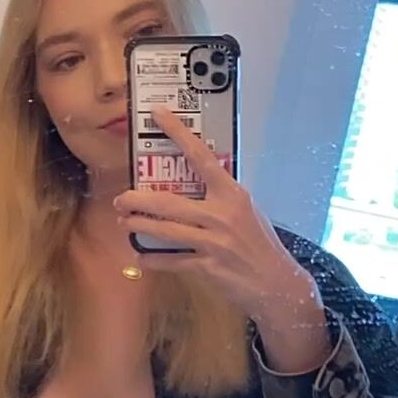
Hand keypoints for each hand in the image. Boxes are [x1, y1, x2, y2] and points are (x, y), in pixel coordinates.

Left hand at [113, 106, 321, 327]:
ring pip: (166, 231)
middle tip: (120, 200)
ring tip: (124, 223)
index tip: (158, 115)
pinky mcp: (208, 267)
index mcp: (232, 194)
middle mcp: (222, 215)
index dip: (178, 133)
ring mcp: (214, 242)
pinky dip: (153, 259)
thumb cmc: (259, 245)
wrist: (277, 282)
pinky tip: (140, 255)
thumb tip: (194, 184)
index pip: (201, 156)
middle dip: (138, 200)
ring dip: (139, 227)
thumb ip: (221, 198)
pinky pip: (172, 261)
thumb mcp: (246, 212)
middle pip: (169, 202)